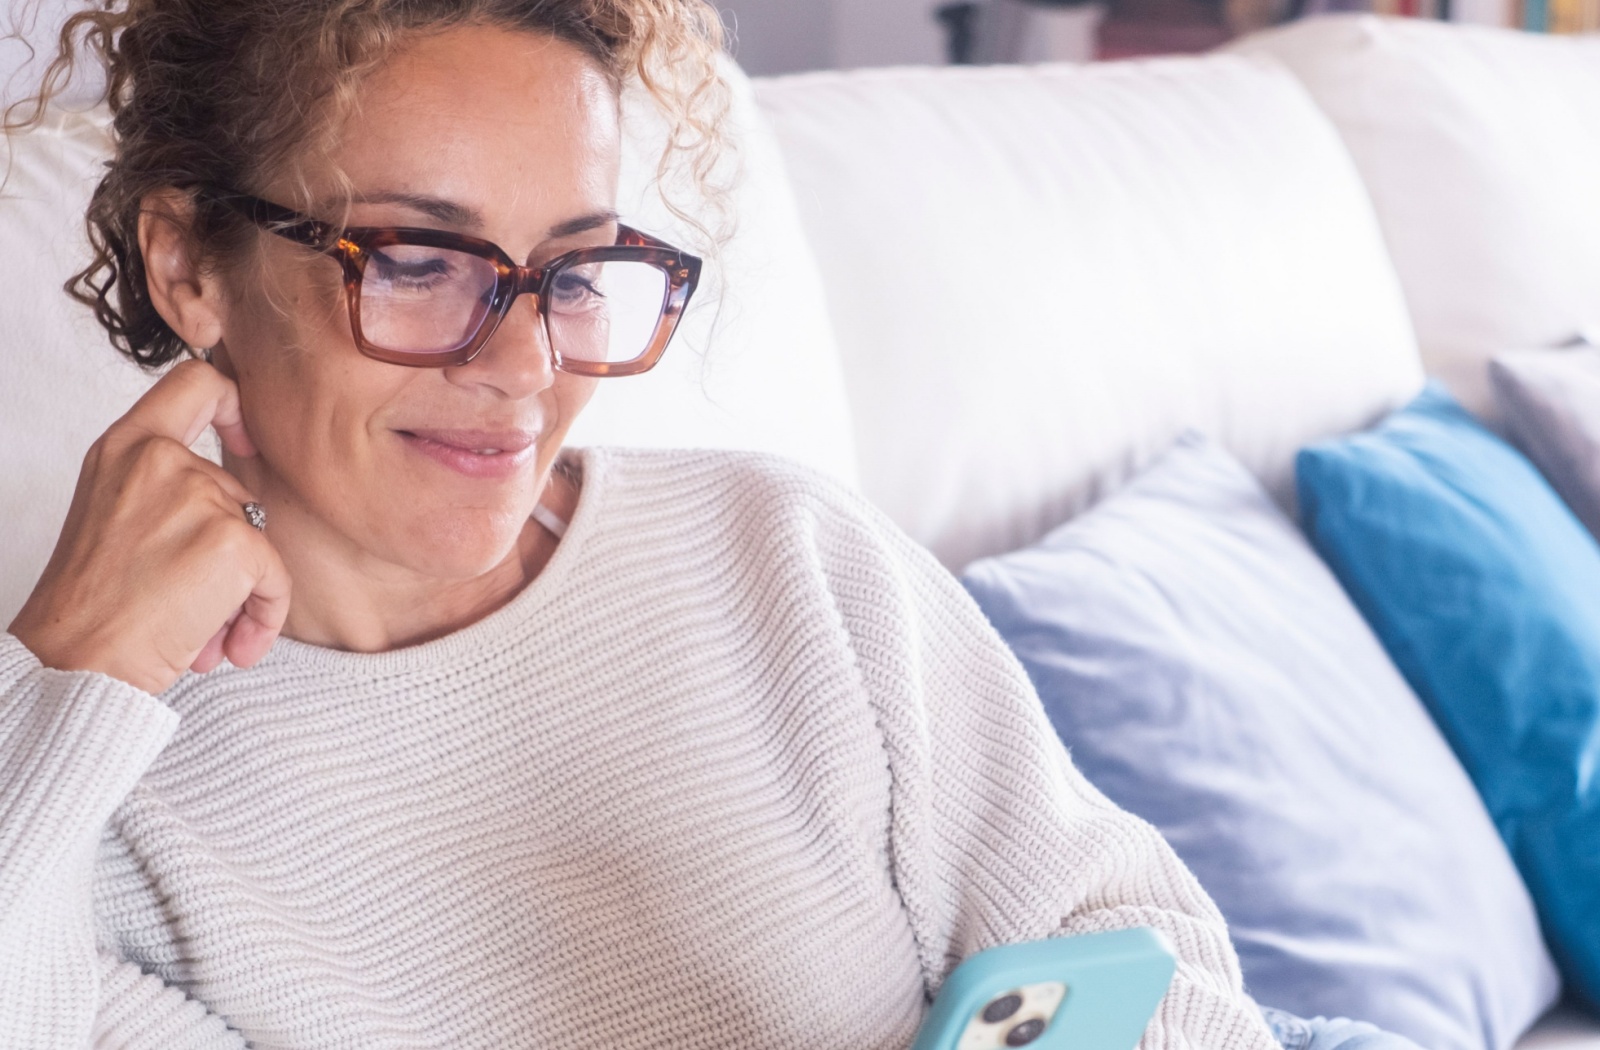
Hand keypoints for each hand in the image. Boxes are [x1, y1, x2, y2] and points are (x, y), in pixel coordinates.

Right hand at [8, 360, 291, 694]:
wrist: (74, 660)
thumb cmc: (93, 602)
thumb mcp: (115, 513)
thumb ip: (167, 487)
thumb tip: (239, 501)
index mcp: (126, 446)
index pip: (196, 382)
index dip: (235, 405)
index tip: (243, 444)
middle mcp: (161, 460)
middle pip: (237, 493)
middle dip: (227, 553)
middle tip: (193, 603)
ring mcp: (200, 496)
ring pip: (258, 541)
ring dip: (240, 595)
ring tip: (202, 635)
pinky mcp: (234, 540)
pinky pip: (276, 577)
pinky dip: (264, 616)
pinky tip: (230, 647)